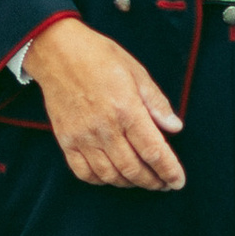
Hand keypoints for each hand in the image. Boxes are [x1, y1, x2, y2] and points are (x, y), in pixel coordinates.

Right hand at [22, 20, 185, 188]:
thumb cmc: (98, 56)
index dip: (169, 171)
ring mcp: (83, 136)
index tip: (177, 181)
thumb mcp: (136, 71)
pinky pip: (84, 172)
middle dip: (153, 181)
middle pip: (134, 169)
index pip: (153, 151)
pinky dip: (101, 180)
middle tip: (163, 183)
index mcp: (127, 109)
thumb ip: (156, 102)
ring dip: (129, 183)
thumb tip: (175, 127)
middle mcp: (105, 128)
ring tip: (141, 180)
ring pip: (110, 175)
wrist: (57, 52)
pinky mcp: (66, 140)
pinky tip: (111, 175)